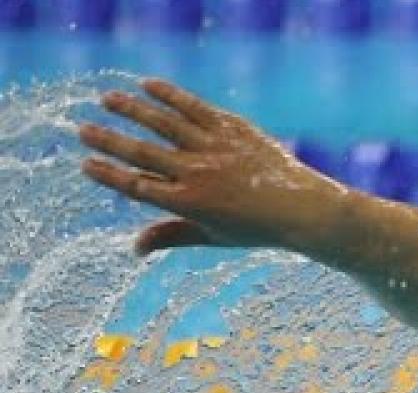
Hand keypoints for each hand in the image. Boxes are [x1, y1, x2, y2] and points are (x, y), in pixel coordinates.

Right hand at [79, 78, 350, 256]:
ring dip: (132, 110)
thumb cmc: (256, 227)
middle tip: (82, 130)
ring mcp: (215, 148)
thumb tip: (134, 247)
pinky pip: (195, 107)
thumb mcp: (212, 236)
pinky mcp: (232, 128)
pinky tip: (149, 86)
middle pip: (142, 153)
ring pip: (164, 124)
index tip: (85, 165)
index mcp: (188, 203)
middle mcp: (197, 173)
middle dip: (109, 141)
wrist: (301, 208)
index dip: (109, 175)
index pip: (137, 187)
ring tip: (107, 100)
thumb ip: (172, 236)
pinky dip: (170, 95)